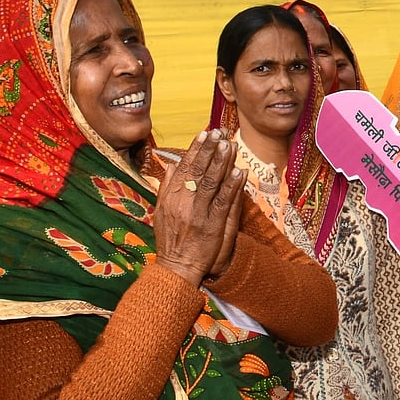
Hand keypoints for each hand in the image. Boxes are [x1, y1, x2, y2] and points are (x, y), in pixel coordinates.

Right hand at [153, 129, 245, 286]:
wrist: (176, 267)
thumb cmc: (170, 239)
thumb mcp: (160, 212)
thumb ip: (166, 188)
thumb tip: (171, 166)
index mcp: (170, 198)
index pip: (184, 168)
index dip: (195, 150)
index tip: (204, 134)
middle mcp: (182, 203)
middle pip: (198, 171)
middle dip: (210, 150)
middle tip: (219, 132)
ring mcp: (198, 214)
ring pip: (211, 182)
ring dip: (222, 162)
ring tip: (230, 145)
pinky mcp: (212, 225)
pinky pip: (223, 201)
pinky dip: (232, 186)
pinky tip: (239, 172)